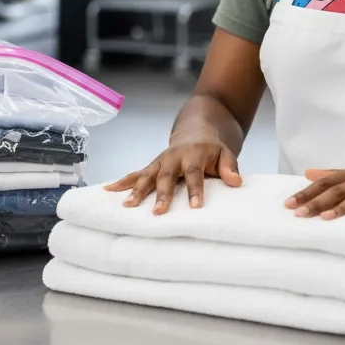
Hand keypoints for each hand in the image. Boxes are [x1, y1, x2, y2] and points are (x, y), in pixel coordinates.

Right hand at [104, 139, 240, 214]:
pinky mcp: (151, 167)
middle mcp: (173, 157)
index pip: (194, 173)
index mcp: (194, 154)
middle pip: (166, 176)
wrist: (196, 132)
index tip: (195, 207)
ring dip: (136, 191)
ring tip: (127, 206)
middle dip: (161, 194)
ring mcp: (160, 162)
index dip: (194, 190)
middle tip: (157, 212)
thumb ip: (230, 167)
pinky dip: (121, 182)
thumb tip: (236, 182)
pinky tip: (107, 190)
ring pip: (146, 176)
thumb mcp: (225, 154)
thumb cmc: (212, 150)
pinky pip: (135, 174)